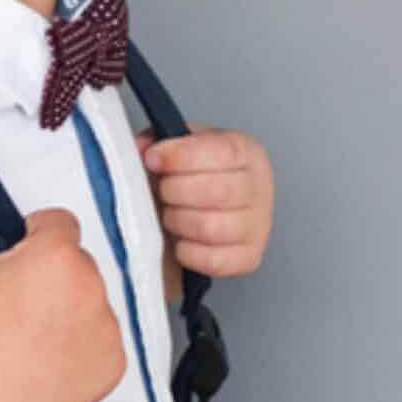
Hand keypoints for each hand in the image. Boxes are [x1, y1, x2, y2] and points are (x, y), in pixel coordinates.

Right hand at [0, 207, 126, 401]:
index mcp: (57, 255)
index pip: (58, 223)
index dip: (36, 233)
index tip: (22, 250)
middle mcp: (92, 285)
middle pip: (76, 266)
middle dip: (51, 277)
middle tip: (17, 304)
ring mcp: (107, 326)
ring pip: (91, 307)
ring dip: (68, 315)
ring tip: (29, 339)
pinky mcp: (113, 362)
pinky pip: (100, 347)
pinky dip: (80, 352)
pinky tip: (46, 364)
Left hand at [138, 123, 273, 296]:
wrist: (209, 210)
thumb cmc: (196, 177)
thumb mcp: (181, 147)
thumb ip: (160, 141)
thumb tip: (142, 149)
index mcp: (246, 153)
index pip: (221, 152)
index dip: (180, 156)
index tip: (152, 159)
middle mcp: (259, 188)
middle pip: (215, 191)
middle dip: (174, 191)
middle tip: (161, 191)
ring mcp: (258, 226)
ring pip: (210, 228)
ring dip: (178, 221)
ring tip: (170, 214)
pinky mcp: (249, 258)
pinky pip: (213, 260)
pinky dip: (187, 252)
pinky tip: (181, 240)